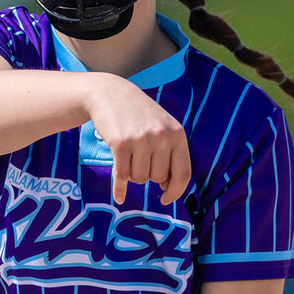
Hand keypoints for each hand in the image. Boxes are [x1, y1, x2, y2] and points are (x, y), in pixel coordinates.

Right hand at [84, 75, 190, 206]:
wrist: (110, 94)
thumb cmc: (139, 115)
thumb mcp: (163, 128)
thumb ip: (170, 154)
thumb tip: (167, 187)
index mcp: (177, 134)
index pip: (183, 174)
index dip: (175, 192)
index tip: (166, 199)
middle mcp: (162, 137)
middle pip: (158, 178)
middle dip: (148, 175)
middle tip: (139, 159)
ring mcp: (141, 140)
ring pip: (140, 178)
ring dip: (133, 174)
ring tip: (129, 157)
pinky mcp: (121, 144)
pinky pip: (122, 177)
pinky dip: (120, 190)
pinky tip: (119, 197)